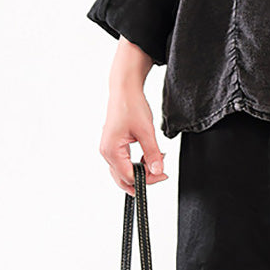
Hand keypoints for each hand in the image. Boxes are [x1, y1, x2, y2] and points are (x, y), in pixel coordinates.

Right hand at [99, 38, 167, 193]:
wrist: (125, 90)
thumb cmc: (131, 105)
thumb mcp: (146, 131)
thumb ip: (152, 154)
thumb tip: (158, 171)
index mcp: (112, 150)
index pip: (129, 177)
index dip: (148, 179)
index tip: (163, 174)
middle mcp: (106, 152)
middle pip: (123, 178)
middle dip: (143, 179)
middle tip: (161, 172)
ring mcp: (108, 149)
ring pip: (123, 172)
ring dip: (140, 170)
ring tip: (156, 159)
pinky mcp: (113, 145)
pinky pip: (123, 162)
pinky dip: (136, 163)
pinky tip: (147, 156)